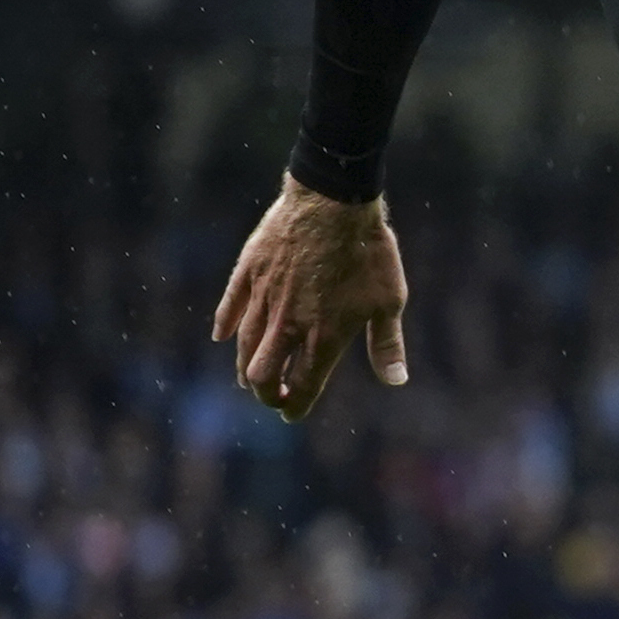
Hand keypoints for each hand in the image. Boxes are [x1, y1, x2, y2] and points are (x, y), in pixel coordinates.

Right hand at [212, 181, 410, 424]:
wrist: (334, 204)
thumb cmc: (370, 253)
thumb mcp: (390, 300)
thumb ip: (387, 345)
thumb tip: (396, 381)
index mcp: (324, 336)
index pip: (303, 385)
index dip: (296, 406)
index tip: (292, 415)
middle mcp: (288, 325)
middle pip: (263, 374)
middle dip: (266, 393)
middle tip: (272, 397)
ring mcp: (263, 299)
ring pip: (243, 345)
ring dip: (245, 366)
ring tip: (250, 378)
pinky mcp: (248, 273)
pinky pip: (229, 307)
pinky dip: (224, 325)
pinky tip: (222, 335)